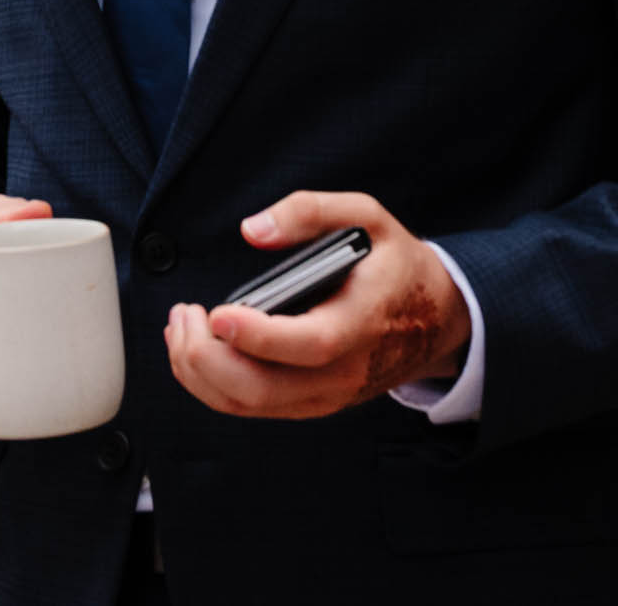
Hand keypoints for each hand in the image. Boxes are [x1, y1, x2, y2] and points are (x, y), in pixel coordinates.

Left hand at [163, 191, 469, 419]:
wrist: (437, 319)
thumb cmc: (396, 265)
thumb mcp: (368, 217)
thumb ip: (311, 211)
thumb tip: (254, 229)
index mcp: (362, 323)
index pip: (308, 345)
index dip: (257, 336)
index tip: (217, 312)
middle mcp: (343, 371)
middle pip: (263, 388)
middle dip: (205, 357)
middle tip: (185, 313)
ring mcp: (326, 395)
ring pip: (249, 404)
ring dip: (199, 372)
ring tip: (180, 326)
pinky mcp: (310, 402)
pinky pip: (252, 406)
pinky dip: (212, 383)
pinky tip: (196, 346)